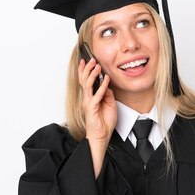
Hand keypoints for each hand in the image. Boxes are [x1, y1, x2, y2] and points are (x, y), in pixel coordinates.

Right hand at [78, 58, 116, 176]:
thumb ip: (107, 93)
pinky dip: (101, 87)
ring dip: (92, 75)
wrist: (101, 135)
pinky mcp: (92, 108)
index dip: (85, 70)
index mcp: (90, 96)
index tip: (87, 60)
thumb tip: (107, 84)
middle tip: (91, 59)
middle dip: (87, 68)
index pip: (86, 80)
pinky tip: (105, 80)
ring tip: (96, 66)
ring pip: (88, 85)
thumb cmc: (104, 121)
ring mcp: (88, 102)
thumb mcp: (109, 103)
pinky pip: (97, 95)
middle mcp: (87, 98)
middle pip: (84, 80)